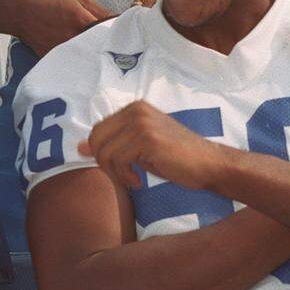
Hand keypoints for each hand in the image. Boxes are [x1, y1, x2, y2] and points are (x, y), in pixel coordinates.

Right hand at [17, 0, 111, 55]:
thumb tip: (120, 23)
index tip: (123, 41)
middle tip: (117, 53)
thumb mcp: (80, 1)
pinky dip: (81, 63)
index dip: (116, 38)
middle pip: (98, 49)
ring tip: (101, 57)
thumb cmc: (54, 5)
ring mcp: (62, 50)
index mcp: (80, 19)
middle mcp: (71, 36)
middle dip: (107, 50)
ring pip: (87, 59)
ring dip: (95, 58)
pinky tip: (84, 60)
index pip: (106, 32)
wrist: (25, 14)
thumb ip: (101, 12)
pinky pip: (74, 64)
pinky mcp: (55, 59)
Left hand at [77, 101, 228, 190]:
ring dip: (116, 173)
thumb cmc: (176, 158)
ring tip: (134, 179)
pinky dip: (124, 176)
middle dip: (104, 163)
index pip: (97, 130)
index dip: (100, 154)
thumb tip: (79, 147)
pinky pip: (118, 160)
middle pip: (96, 139)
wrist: (209, 164)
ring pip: (105, 152)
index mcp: (133, 108)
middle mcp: (135, 110)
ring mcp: (142, 122)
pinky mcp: (147, 139)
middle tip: (123, 176)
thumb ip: (112, 144)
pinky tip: (139, 181)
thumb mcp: (138, 148)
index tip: (118, 168)